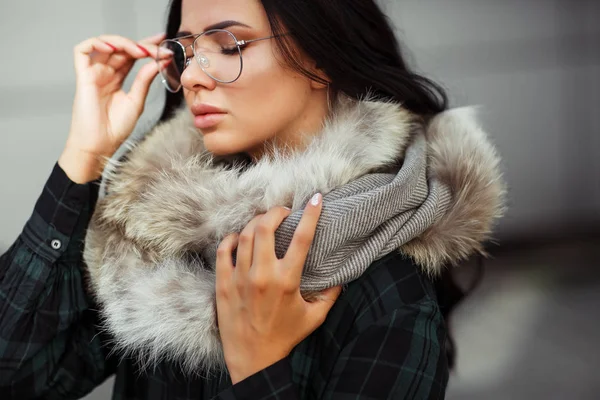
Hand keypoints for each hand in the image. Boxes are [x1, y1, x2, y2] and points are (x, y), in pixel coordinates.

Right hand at [58, 33, 165, 182]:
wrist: (100, 145)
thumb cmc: (115, 129)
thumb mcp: (137, 100)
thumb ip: (145, 79)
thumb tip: (160, 61)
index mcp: (117, 79)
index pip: (131, 54)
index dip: (146, 44)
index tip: (164, 41)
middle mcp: (104, 73)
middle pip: (121, 48)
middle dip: (140, 44)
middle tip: (157, 49)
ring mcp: (93, 73)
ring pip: (104, 44)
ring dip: (122, 42)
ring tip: (140, 51)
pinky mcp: (82, 76)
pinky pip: (82, 50)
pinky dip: (97, 43)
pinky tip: (114, 48)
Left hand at [216, 193, 341, 383]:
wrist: (254, 360)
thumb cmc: (285, 338)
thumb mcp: (314, 317)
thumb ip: (330, 294)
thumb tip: (341, 276)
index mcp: (287, 280)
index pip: (302, 238)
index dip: (311, 214)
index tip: (316, 199)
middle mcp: (262, 275)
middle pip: (265, 227)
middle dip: (276, 212)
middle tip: (284, 212)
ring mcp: (240, 278)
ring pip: (244, 235)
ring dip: (255, 222)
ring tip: (264, 222)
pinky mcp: (223, 284)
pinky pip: (224, 251)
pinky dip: (231, 239)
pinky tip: (239, 238)